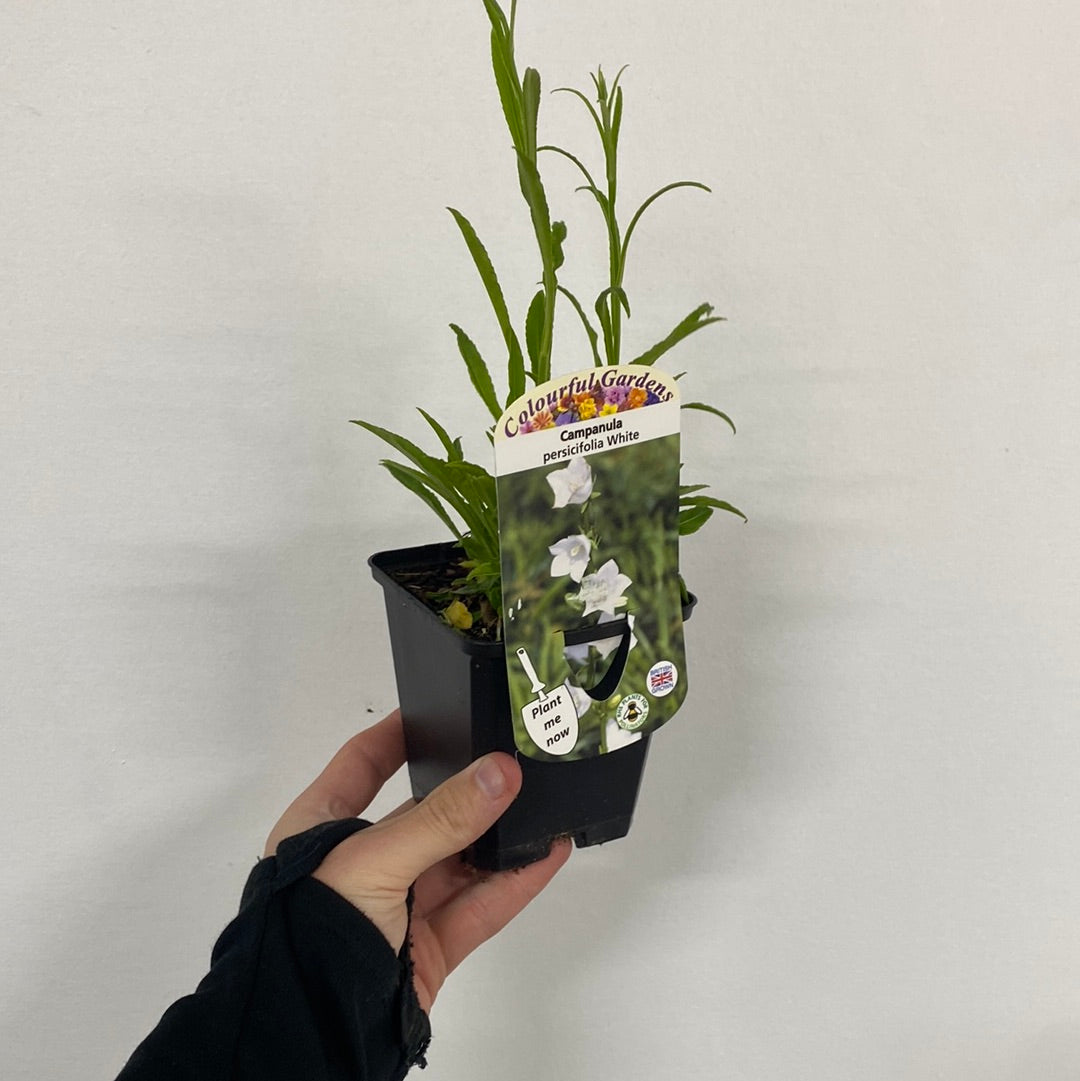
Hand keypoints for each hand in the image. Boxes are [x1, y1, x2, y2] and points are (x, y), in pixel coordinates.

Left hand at [265, 709, 571, 1011]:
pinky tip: (545, 855)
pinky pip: (478, 907)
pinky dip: (514, 882)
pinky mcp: (427, 949)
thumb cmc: (310, 934)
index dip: (396, 735)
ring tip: (543, 806)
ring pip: (459, 861)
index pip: (362, 765)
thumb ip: (440, 819)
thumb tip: (498, 773)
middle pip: (423, 814)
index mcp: (320, 830)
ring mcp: (396, 908)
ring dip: (500, 838)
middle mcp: (358, 864)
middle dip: (468, 792)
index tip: (439, 709)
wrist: (308, 1033)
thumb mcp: (372, 860)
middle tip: (512, 761)